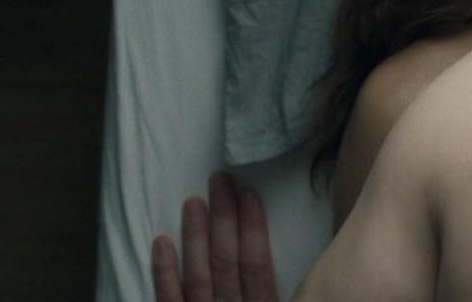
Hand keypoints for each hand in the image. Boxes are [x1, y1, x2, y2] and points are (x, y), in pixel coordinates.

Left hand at [152, 172, 279, 301]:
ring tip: (193, 201)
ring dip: (195, 236)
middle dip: (224, 219)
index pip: (257, 265)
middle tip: (220, 181)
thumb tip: (310, 258)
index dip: (254, 229)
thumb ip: (285, 289)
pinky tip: (161, 241)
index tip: (249, 195)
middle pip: (226, 261)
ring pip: (198, 275)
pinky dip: (163, 271)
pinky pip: (169, 298)